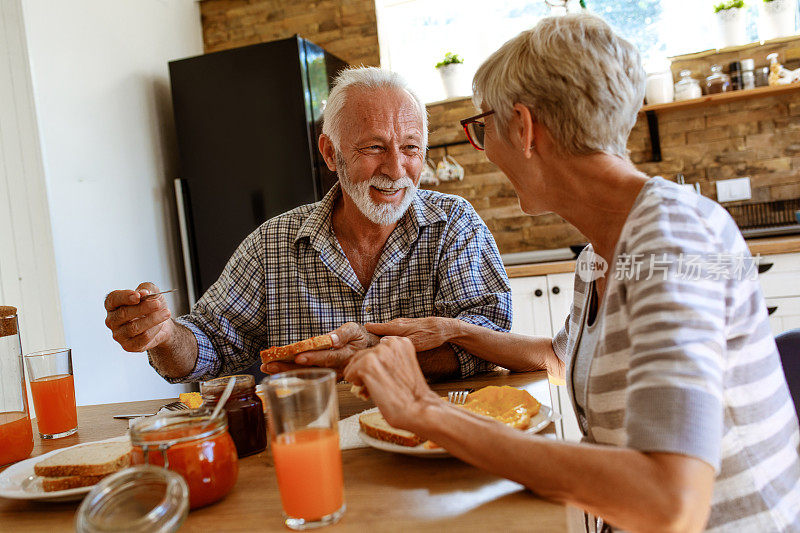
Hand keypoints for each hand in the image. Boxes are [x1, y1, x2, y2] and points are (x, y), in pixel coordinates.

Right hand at [104, 282, 173, 351]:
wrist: (162, 324)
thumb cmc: (152, 307)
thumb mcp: (152, 292)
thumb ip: (147, 289)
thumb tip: (143, 292)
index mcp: (113, 305)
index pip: (113, 299)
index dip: (125, 297)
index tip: (139, 295)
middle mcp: (112, 320)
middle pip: (124, 314)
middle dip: (143, 308)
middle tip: (158, 304)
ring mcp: (118, 334)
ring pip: (134, 327)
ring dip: (153, 319)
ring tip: (166, 313)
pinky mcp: (128, 346)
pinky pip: (143, 338)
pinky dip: (155, 329)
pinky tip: (160, 325)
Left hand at [261, 322, 379, 376]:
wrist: (367, 350)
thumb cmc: (360, 338)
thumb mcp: (355, 330)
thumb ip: (344, 333)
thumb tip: (333, 339)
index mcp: (344, 356)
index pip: (327, 357)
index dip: (313, 357)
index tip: (297, 356)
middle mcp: (335, 368)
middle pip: (311, 369)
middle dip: (289, 367)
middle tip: (270, 364)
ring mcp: (328, 374)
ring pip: (306, 373)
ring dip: (286, 371)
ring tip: (267, 367)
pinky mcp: (323, 374)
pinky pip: (306, 374)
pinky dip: (291, 372)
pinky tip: (276, 369)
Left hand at [343, 336, 438, 432]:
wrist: (417, 410)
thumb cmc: (412, 395)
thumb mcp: (404, 368)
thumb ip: (389, 360)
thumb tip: (369, 364)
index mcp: (401, 342)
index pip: (376, 350)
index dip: (375, 365)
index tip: (381, 377)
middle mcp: (390, 343)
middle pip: (363, 355)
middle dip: (364, 370)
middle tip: (374, 386)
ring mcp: (379, 353)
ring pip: (356, 363)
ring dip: (359, 377)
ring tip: (372, 389)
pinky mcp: (368, 365)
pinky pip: (350, 373)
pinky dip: (354, 383)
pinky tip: (368, 391)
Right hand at [365, 317, 455, 351]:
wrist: (444, 328)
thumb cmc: (430, 336)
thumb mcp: (414, 343)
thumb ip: (397, 343)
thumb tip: (381, 343)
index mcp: (395, 326)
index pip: (373, 327)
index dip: (363, 334)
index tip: (355, 342)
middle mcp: (396, 323)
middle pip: (377, 330)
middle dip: (370, 339)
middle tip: (363, 352)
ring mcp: (400, 324)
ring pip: (385, 332)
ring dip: (379, 340)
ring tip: (375, 351)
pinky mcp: (406, 326)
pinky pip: (392, 332)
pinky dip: (388, 339)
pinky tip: (390, 347)